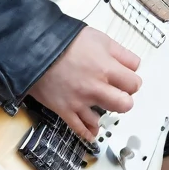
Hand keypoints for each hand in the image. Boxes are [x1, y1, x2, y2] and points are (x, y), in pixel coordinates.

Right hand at [27, 26, 141, 142]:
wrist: (34, 48)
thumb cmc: (64, 40)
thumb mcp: (99, 38)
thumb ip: (120, 52)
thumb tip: (134, 64)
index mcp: (107, 68)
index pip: (134, 83)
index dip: (131, 80)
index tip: (126, 78)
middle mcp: (96, 88)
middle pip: (125, 104)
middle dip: (124, 99)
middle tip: (117, 92)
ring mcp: (80, 101)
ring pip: (102, 119)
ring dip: (103, 113)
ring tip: (101, 105)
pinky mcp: (65, 109)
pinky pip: (79, 128)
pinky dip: (87, 131)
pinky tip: (92, 131)